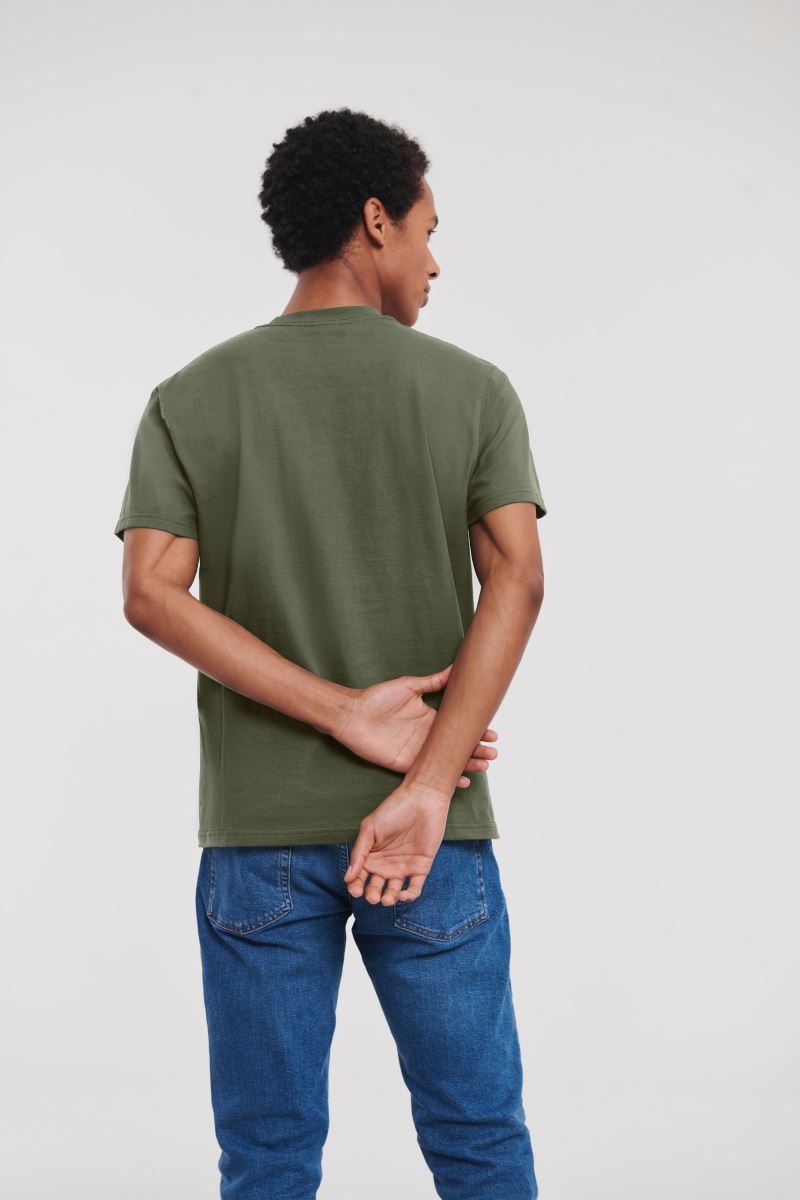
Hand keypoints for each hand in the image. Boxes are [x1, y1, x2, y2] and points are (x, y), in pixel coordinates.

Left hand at [333, 663, 497, 788]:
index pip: (457, 727)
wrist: (352, 714)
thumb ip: (434, 682)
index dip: (474, 731)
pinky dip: (446, 778)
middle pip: (456, 746)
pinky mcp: (406, 764)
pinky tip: (461, 781)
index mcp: (429, 718)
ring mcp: (418, 751)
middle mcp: (427, 736)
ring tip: (485, 766)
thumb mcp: (409, 686)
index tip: (492, 734)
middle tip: (494, 754)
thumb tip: (455, 667)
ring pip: (447, 761)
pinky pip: (429, 773)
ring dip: (466, 764)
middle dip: (476, 750)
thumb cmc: (377, 698)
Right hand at [342, 780, 451, 903]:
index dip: (355, 886)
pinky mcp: (420, 867)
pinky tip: (402, 895)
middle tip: (372, 897)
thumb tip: (347, 877)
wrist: (422, 799)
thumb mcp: (370, 828)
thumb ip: (359, 852)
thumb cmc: (393, 809)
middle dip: (372, 895)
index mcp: (370, 856)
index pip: (359, 877)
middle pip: (375, 887)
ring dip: (389, 899)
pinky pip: (414, 887)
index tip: (355, 889)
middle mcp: (385, 864)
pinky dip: (409, 896)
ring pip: (393, 891)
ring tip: (386, 900)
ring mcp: (403, 867)